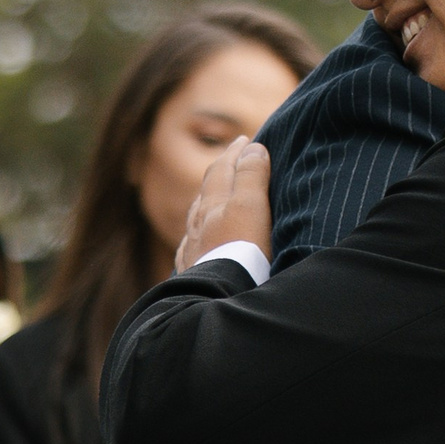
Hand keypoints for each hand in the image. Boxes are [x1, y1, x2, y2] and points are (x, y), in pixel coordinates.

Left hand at [175, 138, 271, 271]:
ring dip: (207, 204)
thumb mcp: (250, 208)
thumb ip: (251, 177)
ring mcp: (193, 252)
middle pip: (206, 192)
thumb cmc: (240, 254)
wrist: (217, 303)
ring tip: (215, 199)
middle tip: (232, 161)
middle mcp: (197, 226)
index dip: (234, 153)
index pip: (222, 170)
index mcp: (212, 206)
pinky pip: (192, 249)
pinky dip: (198, 238)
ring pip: (196, 220)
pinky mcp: (192, 276)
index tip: (245, 140)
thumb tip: (252, 147)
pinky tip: (198, 244)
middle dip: (220, 173)